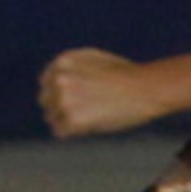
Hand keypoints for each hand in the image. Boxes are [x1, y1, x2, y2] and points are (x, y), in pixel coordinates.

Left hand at [39, 48, 162, 137]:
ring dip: (67, 121)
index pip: (46, 82)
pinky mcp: (73, 118)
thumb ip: (74, 67)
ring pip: (52, 117)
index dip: (60, 93)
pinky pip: (61, 131)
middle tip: (85, 112)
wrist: (146, 88)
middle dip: (60, 108)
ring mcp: (64, 99)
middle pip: (45, 100)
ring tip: (91, 117)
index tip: (77, 99)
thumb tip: (57, 79)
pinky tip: (90, 125)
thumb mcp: (96, 58)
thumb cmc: (127, 74)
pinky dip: (73, 132)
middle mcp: (59, 78)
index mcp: (63, 61)